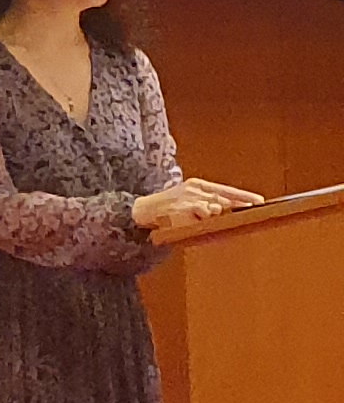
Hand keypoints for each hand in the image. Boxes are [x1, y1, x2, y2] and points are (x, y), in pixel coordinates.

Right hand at [133, 177, 262, 231]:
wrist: (141, 211)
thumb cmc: (167, 207)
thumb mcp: (187, 199)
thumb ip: (207, 203)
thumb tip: (227, 209)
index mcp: (197, 185)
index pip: (226, 190)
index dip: (244, 196)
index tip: (260, 201)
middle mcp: (194, 190)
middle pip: (224, 198)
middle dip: (237, 206)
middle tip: (252, 210)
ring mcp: (187, 199)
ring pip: (213, 207)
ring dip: (217, 213)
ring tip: (213, 215)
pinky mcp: (181, 210)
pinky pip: (199, 215)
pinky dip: (203, 217)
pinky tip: (200, 217)